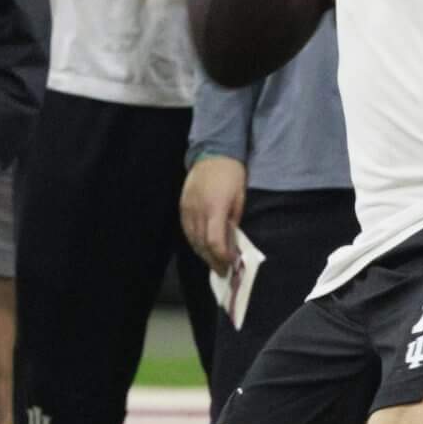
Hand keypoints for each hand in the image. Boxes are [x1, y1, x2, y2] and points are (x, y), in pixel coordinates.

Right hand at [181, 156, 248, 274]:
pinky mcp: (182, 206)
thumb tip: (231, 241)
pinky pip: (186, 230)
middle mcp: (197, 211)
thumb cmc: (232, 174)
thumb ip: (233, 220)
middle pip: (202, 244)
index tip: (231, 263)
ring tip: (214, 262)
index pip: (214, 241)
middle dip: (213, 260)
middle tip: (223, 271)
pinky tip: (203, 247)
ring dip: (203, 253)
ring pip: (192, 239)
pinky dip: (194, 242)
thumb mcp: (240, 197)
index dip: (222, 256)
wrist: (213, 152)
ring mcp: (187, 209)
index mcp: (214, 208)